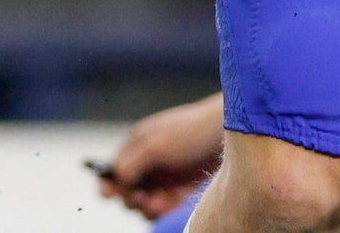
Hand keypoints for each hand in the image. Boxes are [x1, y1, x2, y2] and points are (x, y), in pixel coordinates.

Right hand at [94, 93, 222, 218]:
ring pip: (146, 201)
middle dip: (132, 197)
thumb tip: (116, 182)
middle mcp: (149, 161)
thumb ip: (131, 164)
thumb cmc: (192, 132)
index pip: (113, 168)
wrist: (231, 132)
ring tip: (159, 203)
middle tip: (143, 198)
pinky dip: (165, 208)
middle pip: (128, 190)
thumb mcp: (156, 145)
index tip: (109, 196)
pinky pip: (165, 205)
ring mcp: (166, 175)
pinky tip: (173, 202)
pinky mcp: (181, 187)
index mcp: (138, 144)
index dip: (109, 183)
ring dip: (148, 206)